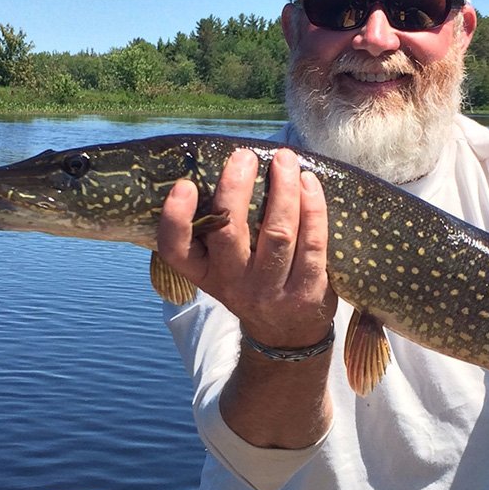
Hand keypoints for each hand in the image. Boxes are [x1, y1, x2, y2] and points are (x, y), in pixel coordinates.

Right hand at [156, 146, 336, 346]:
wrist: (286, 333)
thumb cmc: (251, 280)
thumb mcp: (221, 267)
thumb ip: (218, 228)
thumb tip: (230, 164)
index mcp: (204, 273)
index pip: (176, 250)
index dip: (176, 218)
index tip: (184, 185)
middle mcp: (233, 283)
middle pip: (230, 234)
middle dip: (236, 189)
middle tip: (244, 156)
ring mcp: (271, 290)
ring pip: (278, 234)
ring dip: (283, 191)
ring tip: (284, 159)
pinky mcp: (307, 290)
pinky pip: (313, 243)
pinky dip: (312, 208)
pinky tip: (308, 182)